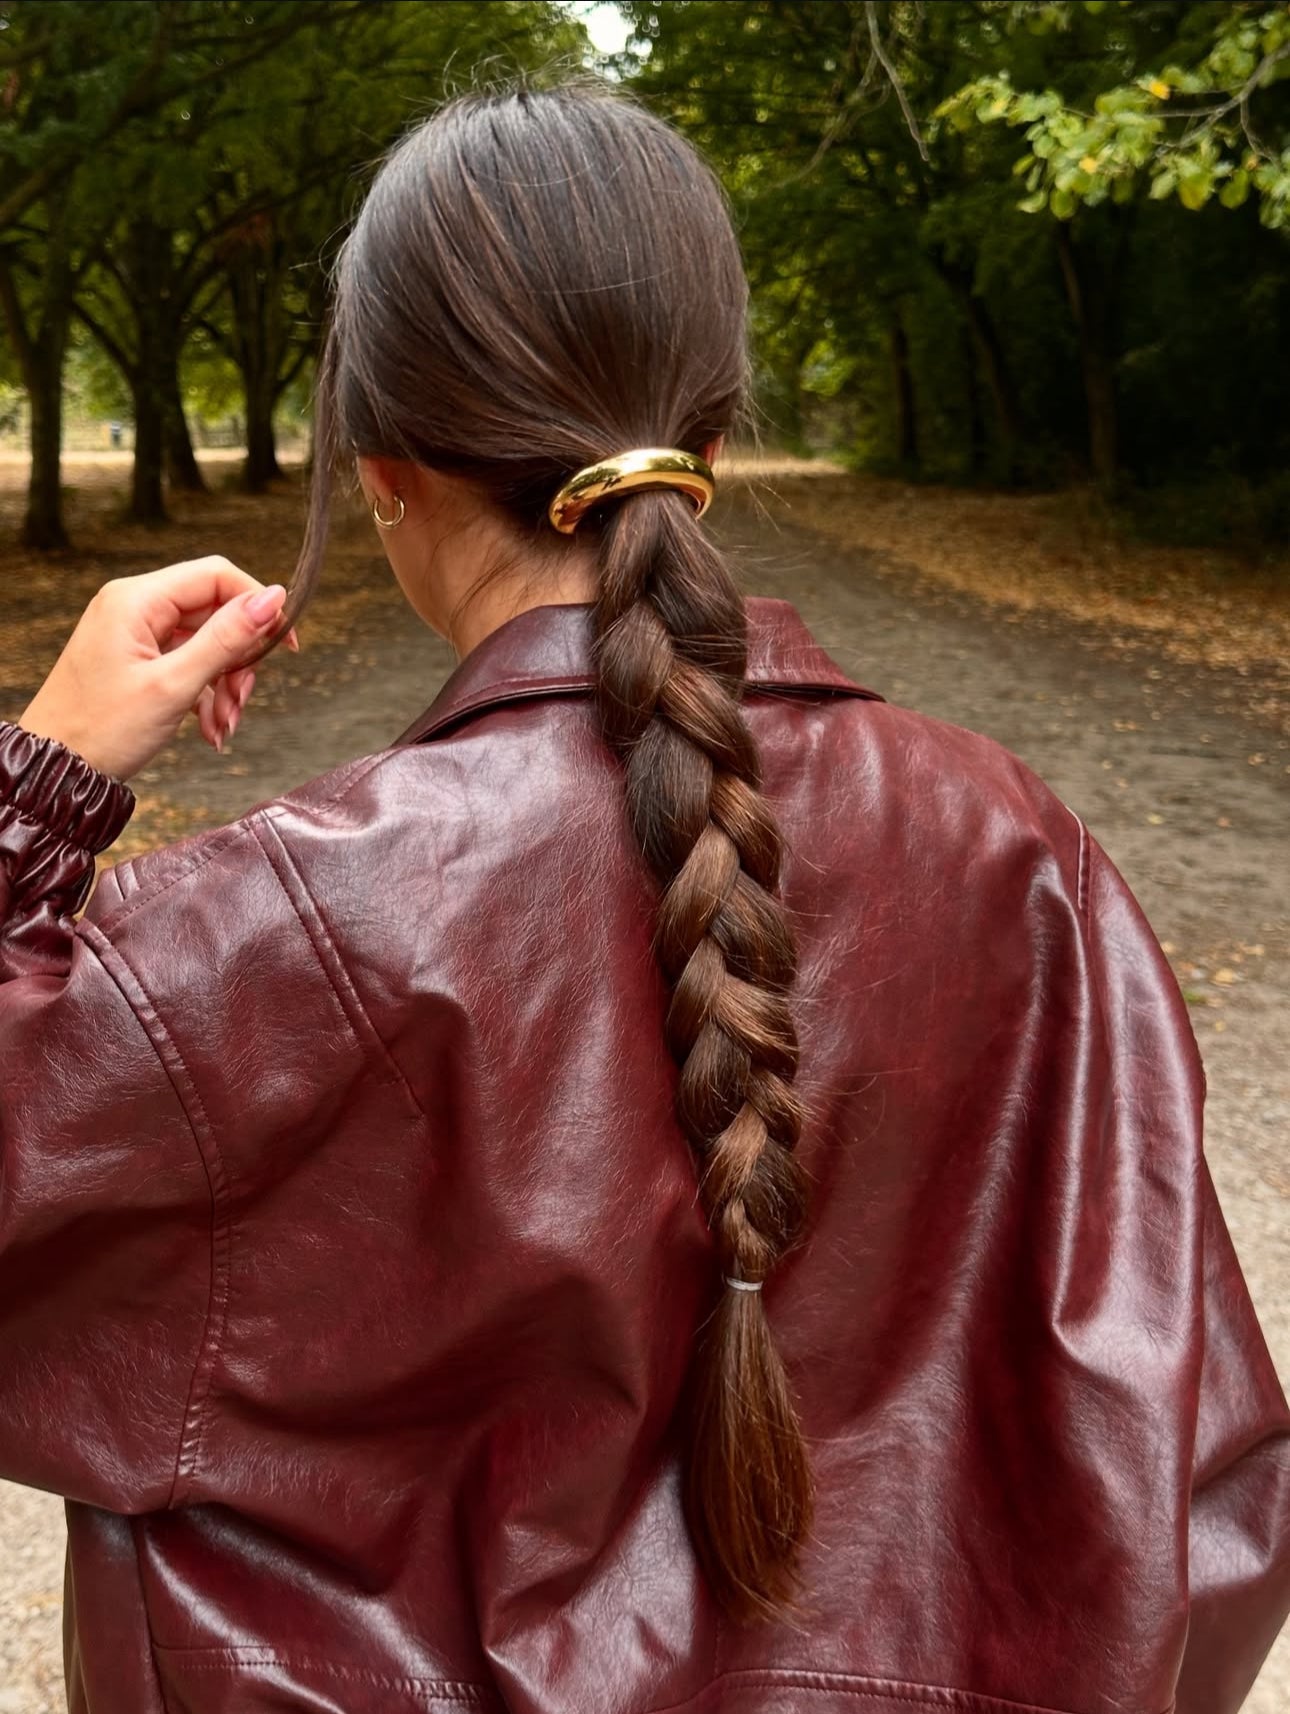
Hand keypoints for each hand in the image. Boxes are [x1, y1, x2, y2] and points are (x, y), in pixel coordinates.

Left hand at [17, 556, 300, 783]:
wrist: (58, 770)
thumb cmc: (101, 729)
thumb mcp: (175, 684)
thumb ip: (227, 638)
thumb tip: (272, 599)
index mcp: (136, 600)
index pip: (216, 576)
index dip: (257, 606)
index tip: (286, 644)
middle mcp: (135, 608)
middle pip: (215, 614)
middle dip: (238, 662)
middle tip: (241, 702)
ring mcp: (136, 635)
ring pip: (206, 645)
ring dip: (225, 686)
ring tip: (223, 726)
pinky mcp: (138, 661)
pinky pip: (189, 666)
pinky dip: (206, 696)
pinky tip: (209, 729)